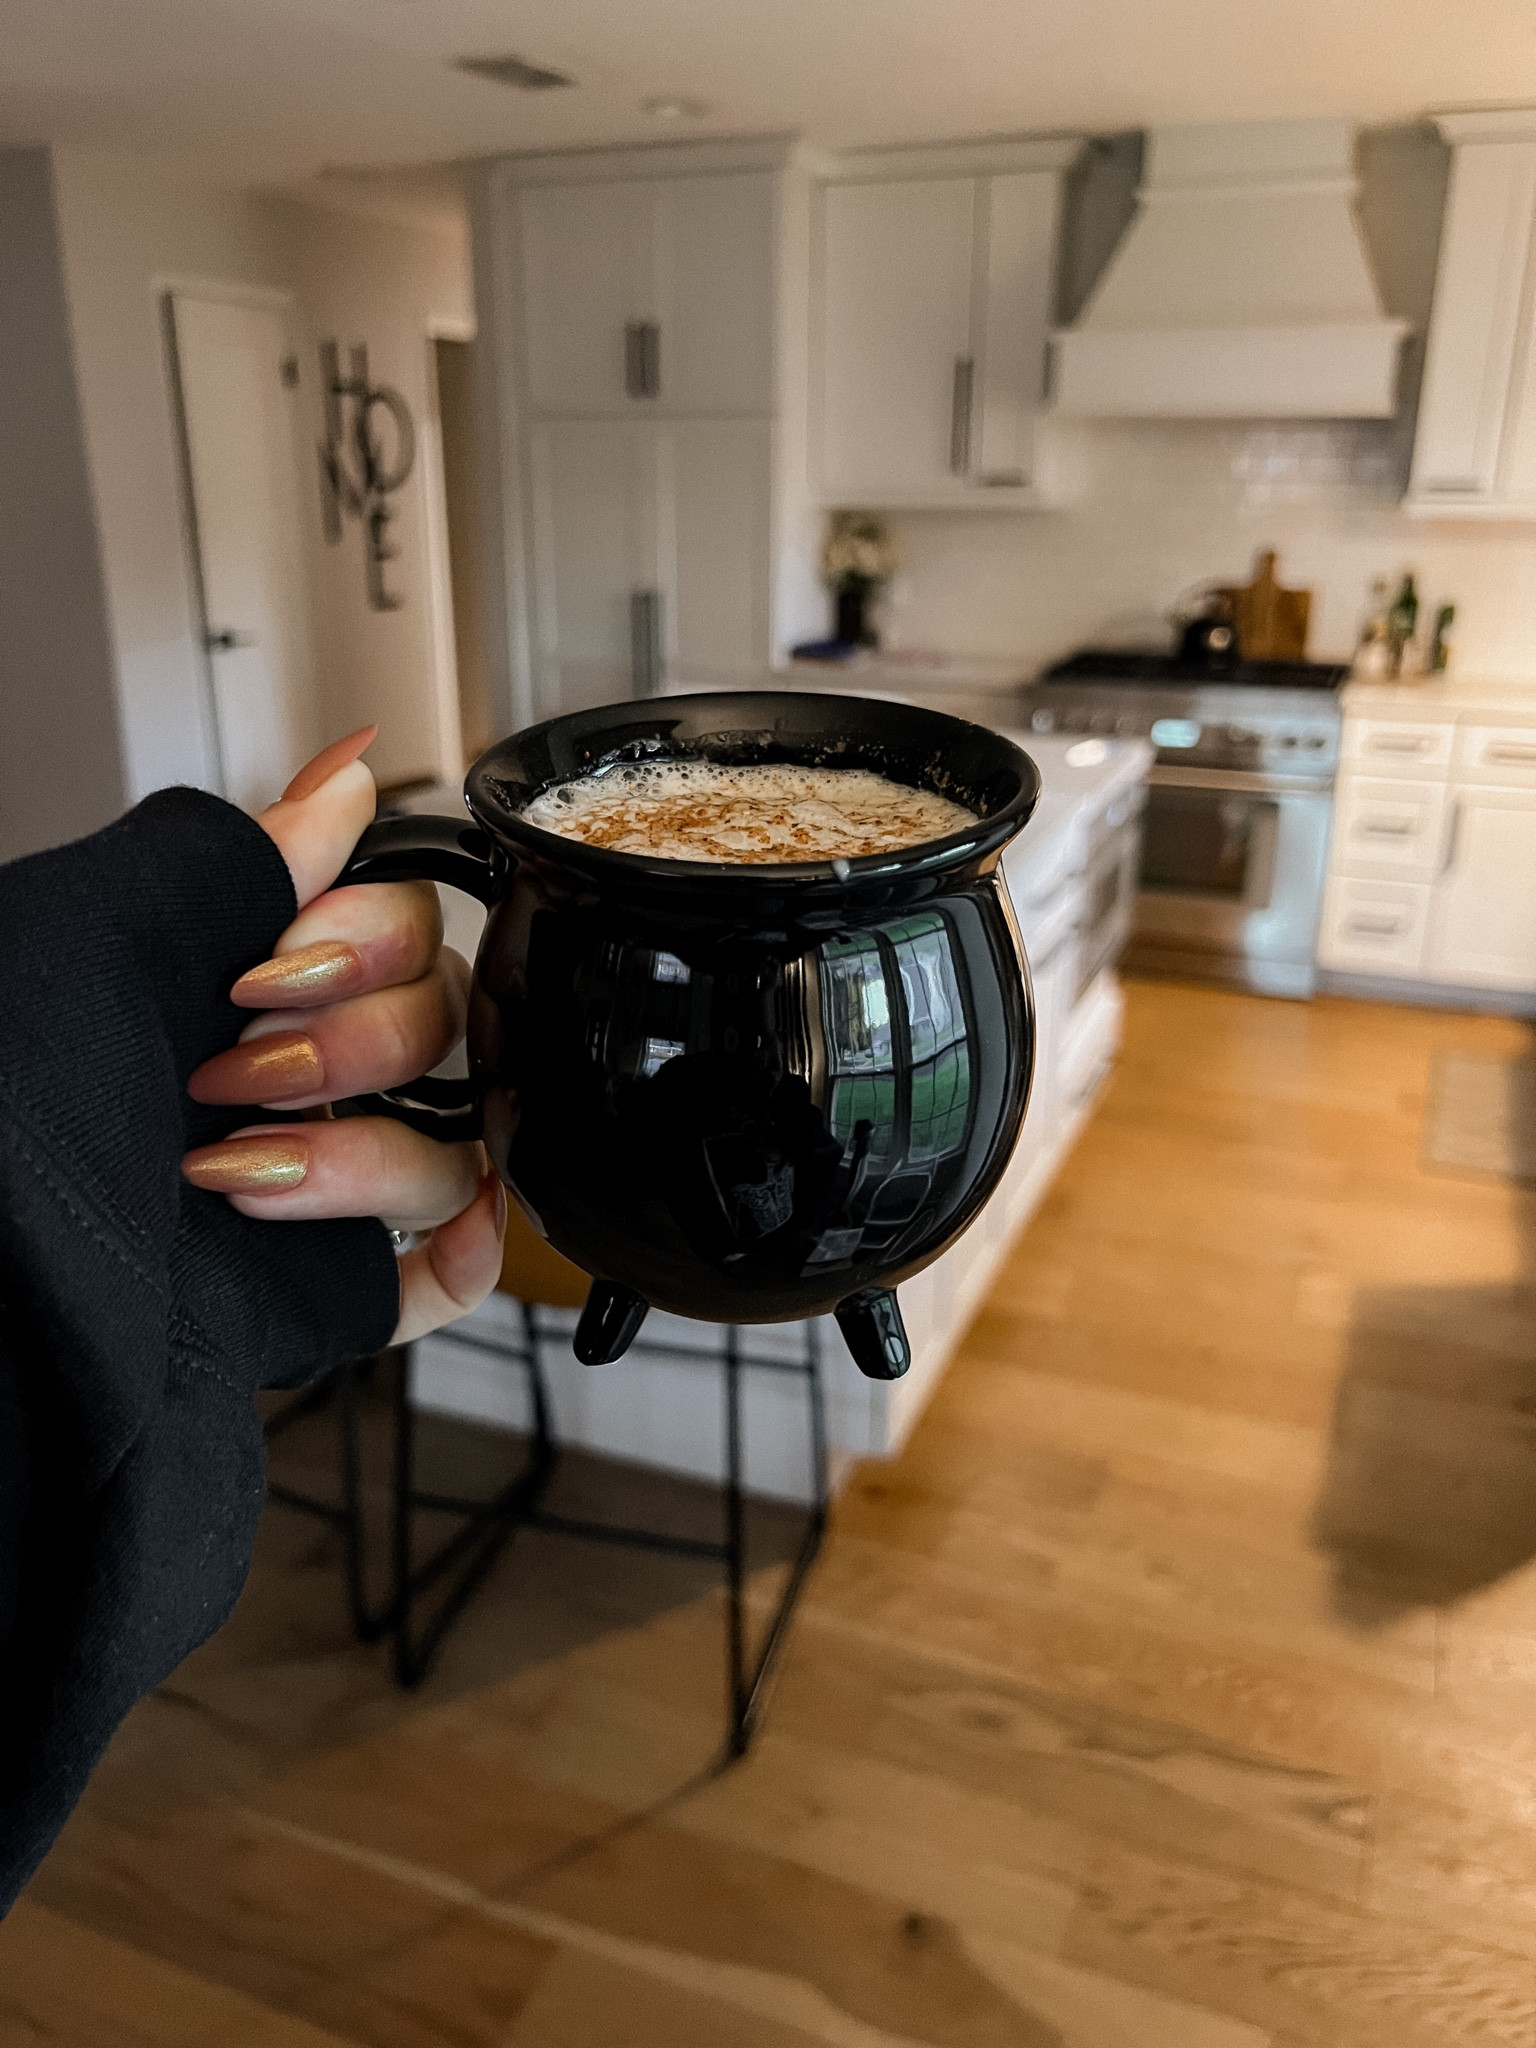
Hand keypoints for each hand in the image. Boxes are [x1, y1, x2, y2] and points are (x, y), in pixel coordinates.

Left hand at [180, 729, 505, 1343]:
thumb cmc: (35, 1085)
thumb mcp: (125, 940)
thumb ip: (252, 860)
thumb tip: (342, 775)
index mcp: (274, 988)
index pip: (412, 932)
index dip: (363, 941)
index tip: (264, 968)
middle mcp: (312, 1077)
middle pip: (443, 1031)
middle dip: (345, 1046)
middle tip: (228, 1070)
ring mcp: (334, 1184)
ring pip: (449, 1153)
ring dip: (367, 1159)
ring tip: (243, 1169)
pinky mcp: (343, 1280)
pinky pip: (455, 1274)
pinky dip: (472, 1254)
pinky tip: (449, 1232)